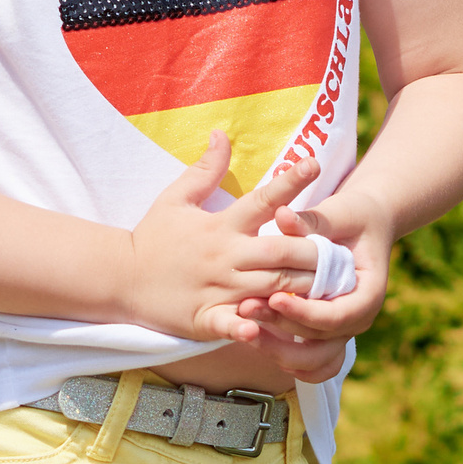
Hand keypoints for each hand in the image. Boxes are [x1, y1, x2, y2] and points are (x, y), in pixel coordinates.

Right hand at [122, 136, 326, 344]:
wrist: (119, 277)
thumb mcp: (176, 198)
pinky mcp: (205, 317)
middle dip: (314, 251)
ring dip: (301, 290)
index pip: (263, 199)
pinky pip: (230, 324)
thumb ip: (205, 169)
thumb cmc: (153, 238)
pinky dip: (247, 327)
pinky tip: (264, 330)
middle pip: (280, 250)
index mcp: (222, 226)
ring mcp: (217, 288)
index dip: (291, 181)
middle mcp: (225, 256)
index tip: (316, 164)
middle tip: (343, 251)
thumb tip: (221, 133)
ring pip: (270, 289)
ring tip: (332, 291)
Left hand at [249, 184, 394, 349]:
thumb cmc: (351, 217)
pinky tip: (258, 345)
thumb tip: (281, 215)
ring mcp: (343, 332)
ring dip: (278, 351)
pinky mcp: (327, 336)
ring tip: (245, 328)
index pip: (337, 315)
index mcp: (369, 292)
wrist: (362, 227)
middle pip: (321, 341)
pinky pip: (311, 365)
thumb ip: (311, 222)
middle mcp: (358, 318)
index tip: (273, 298)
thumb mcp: (337, 214)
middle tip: (246, 308)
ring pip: (313, 361)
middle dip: (282, 328)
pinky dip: (288, 362)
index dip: (304, 312)